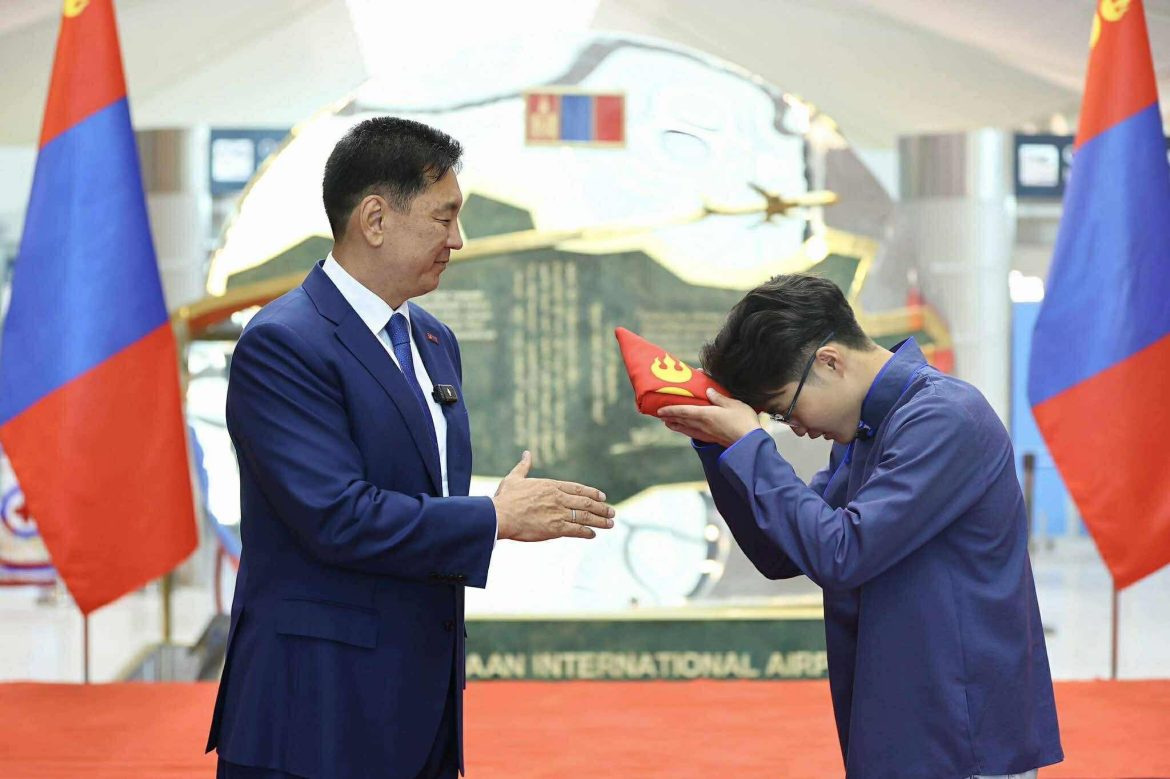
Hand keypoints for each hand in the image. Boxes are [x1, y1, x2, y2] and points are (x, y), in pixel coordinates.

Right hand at [492, 451, 614, 540]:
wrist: (500, 515)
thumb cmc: (505, 498)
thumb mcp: (514, 478)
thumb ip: (524, 466)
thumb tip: (526, 453)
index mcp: (550, 486)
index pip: (577, 488)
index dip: (592, 493)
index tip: (602, 496)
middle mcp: (558, 498)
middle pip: (586, 502)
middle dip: (601, 507)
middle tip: (612, 511)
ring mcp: (558, 513)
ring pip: (585, 516)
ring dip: (600, 520)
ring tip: (610, 523)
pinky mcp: (555, 528)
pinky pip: (576, 530)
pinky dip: (586, 532)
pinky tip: (593, 534)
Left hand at [657, 388, 762, 447]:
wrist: (749, 443)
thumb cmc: (743, 421)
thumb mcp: (733, 404)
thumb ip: (719, 397)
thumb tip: (708, 390)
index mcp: (706, 415)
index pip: (683, 411)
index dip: (671, 410)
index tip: (660, 410)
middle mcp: (702, 425)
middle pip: (682, 421)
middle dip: (670, 418)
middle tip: (660, 416)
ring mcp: (707, 434)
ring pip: (686, 429)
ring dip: (676, 426)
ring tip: (668, 424)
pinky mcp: (712, 439)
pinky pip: (694, 434)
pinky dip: (686, 432)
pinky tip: (687, 431)